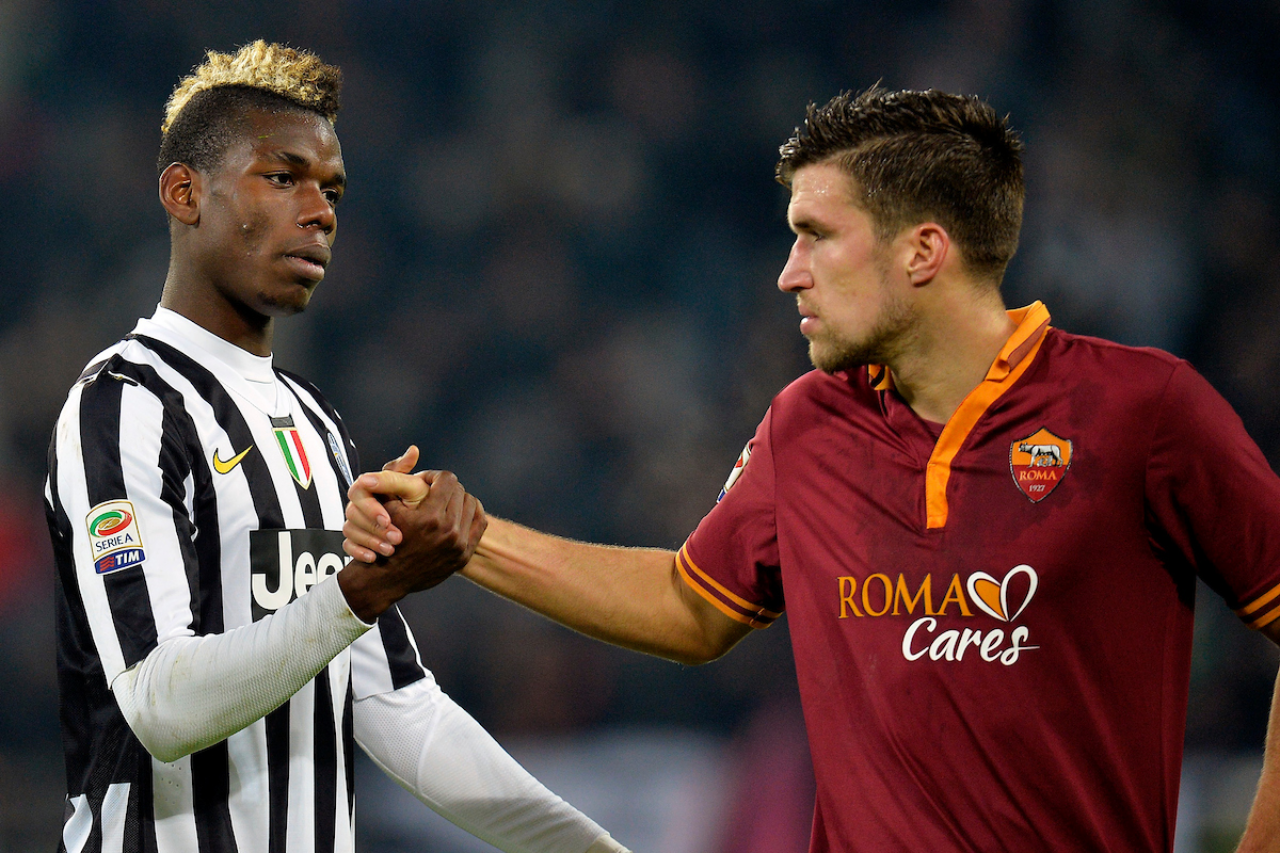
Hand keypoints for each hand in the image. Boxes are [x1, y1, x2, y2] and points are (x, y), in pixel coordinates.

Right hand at [338, 447, 486, 620]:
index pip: (447, 479)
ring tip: (445, 502)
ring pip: (472, 505)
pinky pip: (479, 523)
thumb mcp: (386, 507)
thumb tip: (415, 450)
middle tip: (435, 491)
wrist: (388, 577)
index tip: (426, 481)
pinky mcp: (464, 555)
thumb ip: (396, 476)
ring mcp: (459, 545)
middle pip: (460, 491)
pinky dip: (471, 514)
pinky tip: (458, 513)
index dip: (435, 476)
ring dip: (459, 499)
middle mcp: (448, 531)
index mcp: (430, 517)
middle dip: (446, 487)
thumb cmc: (384, 539)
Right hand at [344, 446, 425, 561]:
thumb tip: (413, 450)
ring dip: (370, 540)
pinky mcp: (357, 540)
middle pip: (352, 512)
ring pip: (349, 529)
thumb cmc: (418, 505)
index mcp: (372, 487)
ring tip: (391, 549)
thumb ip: (409, 472)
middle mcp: (362, 503)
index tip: (388, 519)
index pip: (359, 489)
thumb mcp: (415, 488)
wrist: (422, 533)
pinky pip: (348, 546)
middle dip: (374, 527)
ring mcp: (357, 522)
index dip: (372, 506)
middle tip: (395, 537)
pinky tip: (374, 557)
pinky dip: (359, 552)